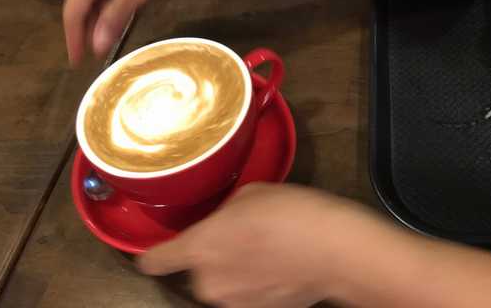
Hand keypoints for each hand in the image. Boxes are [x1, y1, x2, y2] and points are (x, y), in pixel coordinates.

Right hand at [63, 0, 196, 63]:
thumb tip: (95, 45)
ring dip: (99, 13)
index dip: (73, 38)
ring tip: (107, 35)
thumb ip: (114, 17)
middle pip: (81, 0)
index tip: (77, 62)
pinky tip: (121, 7)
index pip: (72, 12)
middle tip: (93, 52)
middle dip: (86, 27)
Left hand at [137, 184, 383, 307]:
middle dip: (211, 256)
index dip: (155, 253)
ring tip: (265, 246)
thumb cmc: (292, 213)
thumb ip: (224, 213)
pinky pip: (245, 294)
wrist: (335, 250)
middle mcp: (208, 282)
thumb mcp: (250, 194)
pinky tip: (278, 262)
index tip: (160, 248)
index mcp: (199, 247)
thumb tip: (223, 223)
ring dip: (234, 269)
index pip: (154, 260)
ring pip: (222, 283)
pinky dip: (254, 281)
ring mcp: (233, 302)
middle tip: (240, 233)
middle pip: (196, 271)